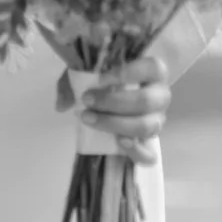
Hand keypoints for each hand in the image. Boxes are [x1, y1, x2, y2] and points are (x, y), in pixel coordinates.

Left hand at [55, 57, 170, 165]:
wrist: (107, 102)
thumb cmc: (101, 80)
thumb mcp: (84, 73)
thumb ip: (72, 82)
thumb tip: (62, 104)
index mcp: (152, 72)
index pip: (153, 68)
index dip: (129, 73)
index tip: (101, 78)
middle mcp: (160, 96)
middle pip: (146, 101)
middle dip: (113, 102)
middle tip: (87, 100)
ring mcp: (157, 121)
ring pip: (146, 126)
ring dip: (115, 123)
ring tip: (88, 118)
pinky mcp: (150, 143)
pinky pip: (150, 154)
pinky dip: (135, 150)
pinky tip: (118, 141)